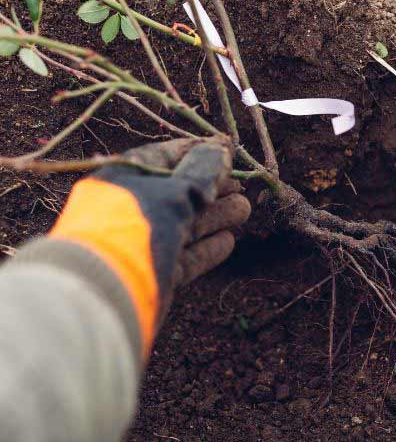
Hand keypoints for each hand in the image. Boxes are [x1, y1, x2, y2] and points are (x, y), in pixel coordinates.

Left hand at [50, 138, 250, 352]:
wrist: (104, 291)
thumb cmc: (135, 227)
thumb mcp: (174, 191)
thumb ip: (203, 171)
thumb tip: (222, 150)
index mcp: (124, 179)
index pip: (166, 158)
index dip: (200, 153)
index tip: (229, 152)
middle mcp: (130, 209)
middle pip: (178, 193)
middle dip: (213, 188)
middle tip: (241, 187)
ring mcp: (141, 242)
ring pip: (185, 224)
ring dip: (216, 216)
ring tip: (244, 210)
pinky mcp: (152, 272)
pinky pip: (184, 256)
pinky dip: (206, 247)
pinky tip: (227, 241)